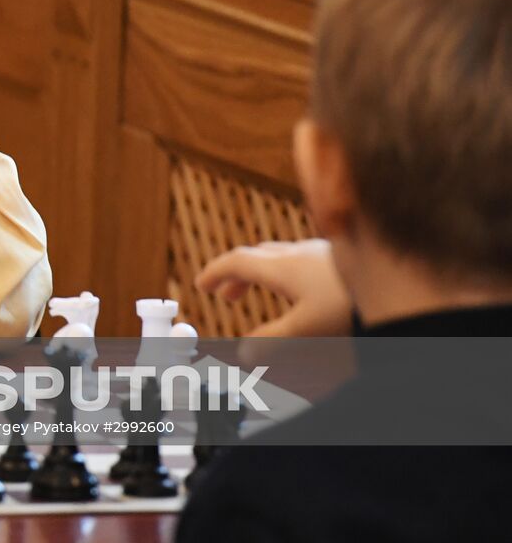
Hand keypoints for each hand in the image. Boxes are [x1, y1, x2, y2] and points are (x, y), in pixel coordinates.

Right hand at [196, 238, 351, 338]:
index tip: (202, 285)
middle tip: (226, 296)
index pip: (236, 262)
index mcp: (282, 267)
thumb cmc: (351, 307)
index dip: (215, 273)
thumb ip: (272, 341)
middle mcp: (298, 253)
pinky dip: (285, 273)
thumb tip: (244, 352)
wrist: (402, 285)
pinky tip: (301, 288)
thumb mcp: (306, 330)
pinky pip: (301, 260)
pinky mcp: (342, 257)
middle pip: (257, 257)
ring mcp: (322, 252)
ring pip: (280, 257)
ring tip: (259, 292)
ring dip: (261, 273)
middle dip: (237, 275)